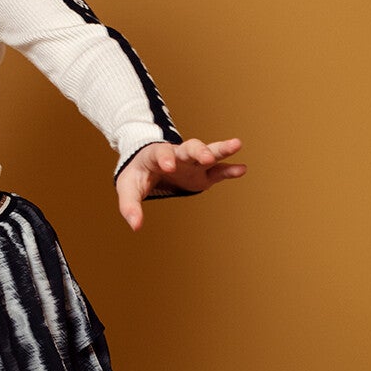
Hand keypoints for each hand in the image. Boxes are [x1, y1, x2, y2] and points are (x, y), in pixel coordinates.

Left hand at [116, 137, 246, 229]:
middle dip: (199, 151)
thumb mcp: (128, 189)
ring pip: (209, 153)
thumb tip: (136, 226)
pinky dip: (229, 170)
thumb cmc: (138, 175)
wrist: (147, 166)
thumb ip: (130, 206)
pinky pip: (218, 171)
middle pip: (190, 147)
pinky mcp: (203, 175)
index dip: (166, 158)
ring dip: (221, 149)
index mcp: (156, 155)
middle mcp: (178, 155)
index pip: (162, 153)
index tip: (169, 166)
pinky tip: (242, 169)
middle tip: (206, 157)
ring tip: (237, 144)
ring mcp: (192, 164)